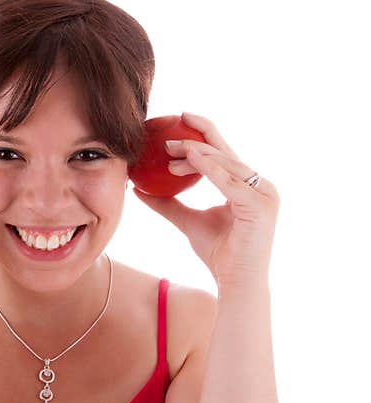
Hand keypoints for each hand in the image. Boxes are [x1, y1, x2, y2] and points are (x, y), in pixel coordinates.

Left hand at [132, 112, 279, 290]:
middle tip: (167, 131)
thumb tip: (139, 189)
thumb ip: (167, 204)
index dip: (203, 133)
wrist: (236, 283)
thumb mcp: (187, 221)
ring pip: (226, 163)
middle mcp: (260, 185)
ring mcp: (264, 194)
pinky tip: (188, 159)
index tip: (177, 120)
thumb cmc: (218, 254)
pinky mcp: (261, 205)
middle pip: (225, 152)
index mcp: (247, 185)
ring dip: (196, 153)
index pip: (224, 152)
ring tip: (170, 148)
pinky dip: (209, 168)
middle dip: (195, 138)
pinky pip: (229, 182)